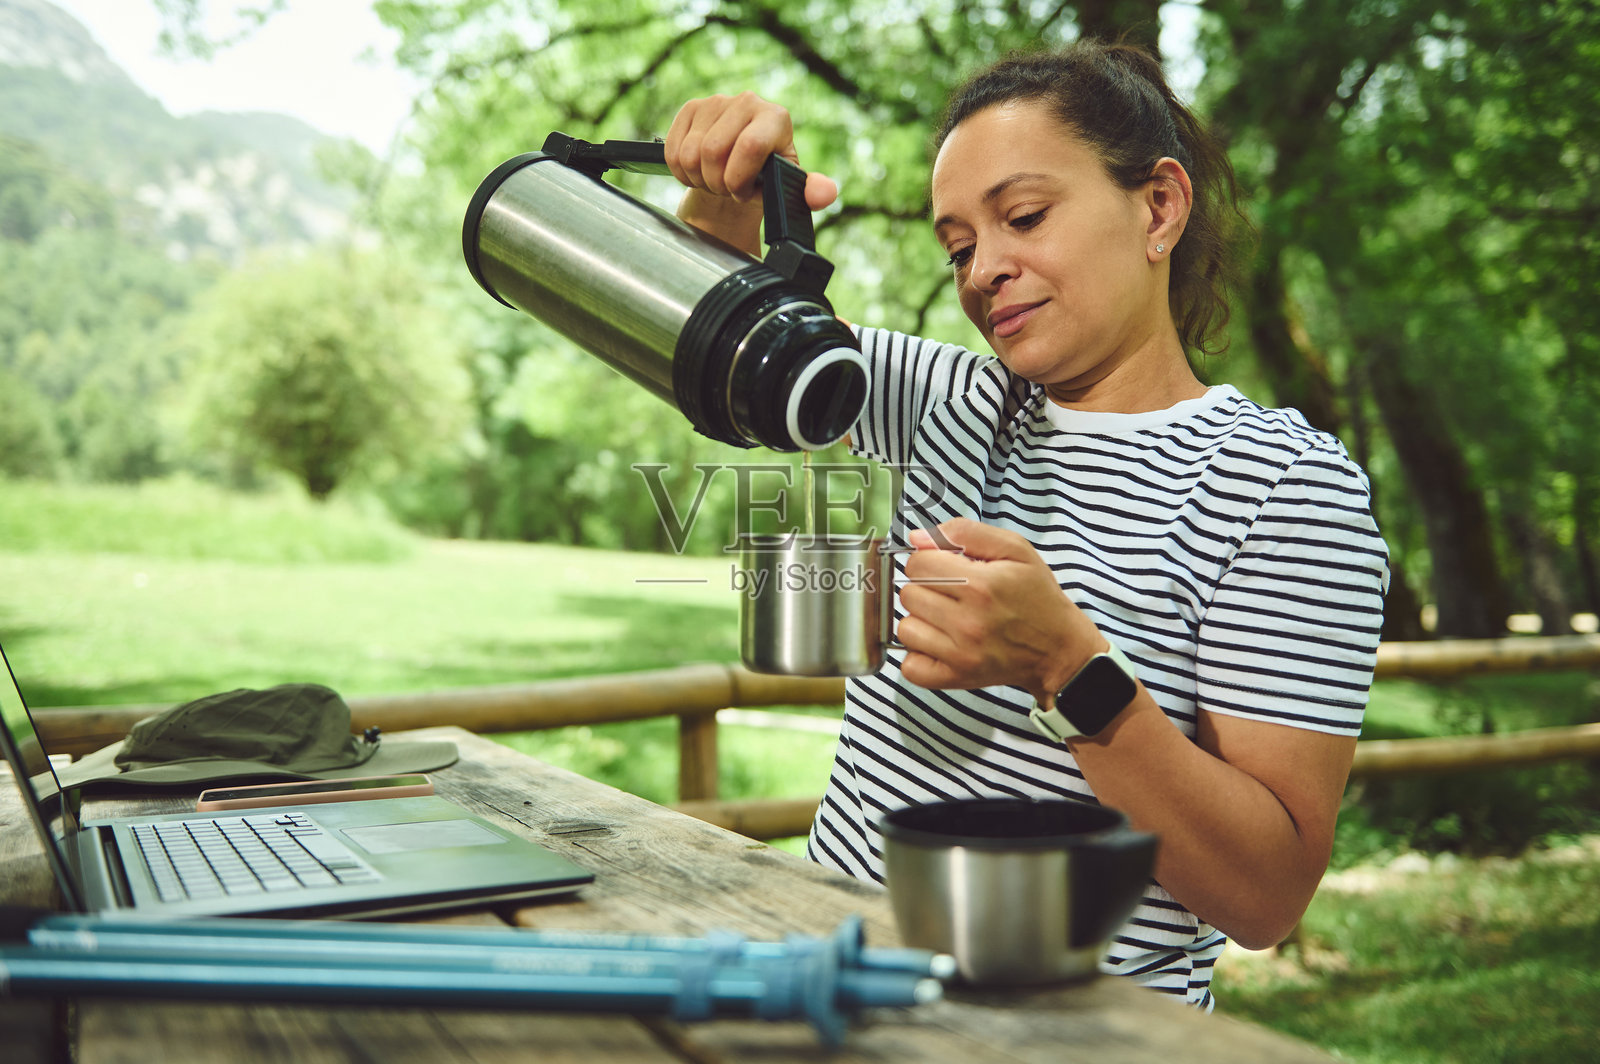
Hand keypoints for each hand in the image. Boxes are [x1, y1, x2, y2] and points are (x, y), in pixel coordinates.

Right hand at [665, 92, 837, 206]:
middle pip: (714, 152)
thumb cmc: (768, 179)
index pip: (750, 146)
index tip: (743, 193)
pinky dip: (681, 172)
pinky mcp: (691, 109)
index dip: (740, 179)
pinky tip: (697, 173)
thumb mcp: (790, 186)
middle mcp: (747, 101)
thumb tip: (824, 194)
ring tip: (715, 182)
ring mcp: (716, 102)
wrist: (741, 170)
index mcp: (775, 118)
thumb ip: (812, 191)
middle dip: (718, 184)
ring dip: (699, 179)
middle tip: (728, 190)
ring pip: (690, 153)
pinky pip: (673, 150)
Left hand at [895, 518, 1103, 697]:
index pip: (917, 564)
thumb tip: (919, 538)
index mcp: (981, 585)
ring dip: (921, 621)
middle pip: (908, 594)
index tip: (945, 568)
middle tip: (951, 594)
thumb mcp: (1015, 549)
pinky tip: (940, 643)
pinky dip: (919, 655)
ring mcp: (960, 654)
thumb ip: (965, 533)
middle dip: (926, 588)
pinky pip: (909, 666)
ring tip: (947, 618)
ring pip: (905, 628)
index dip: (928, 561)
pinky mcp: (956, 677)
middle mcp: (968, 621)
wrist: (1058, 650)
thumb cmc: (1037, 598)